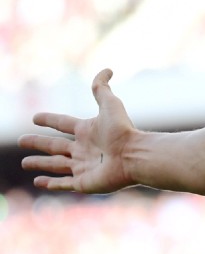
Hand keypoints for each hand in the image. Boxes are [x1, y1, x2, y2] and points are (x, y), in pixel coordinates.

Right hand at [18, 69, 136, 192]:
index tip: (35, 117)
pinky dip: (50, 184)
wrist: (133, 156)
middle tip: (22, 140)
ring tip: (25, 163)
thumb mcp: (110, 105)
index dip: (49, 120)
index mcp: (87, 131)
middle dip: (38, 143)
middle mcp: (84, 149)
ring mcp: (83, 167)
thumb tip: (107, 69)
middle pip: (55, 146)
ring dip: (41, 164)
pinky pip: (63, 184)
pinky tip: (38, 182)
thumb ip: (102, 88)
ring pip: (56, 165)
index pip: (63, 123)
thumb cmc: (122, 131)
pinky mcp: (84, 183)